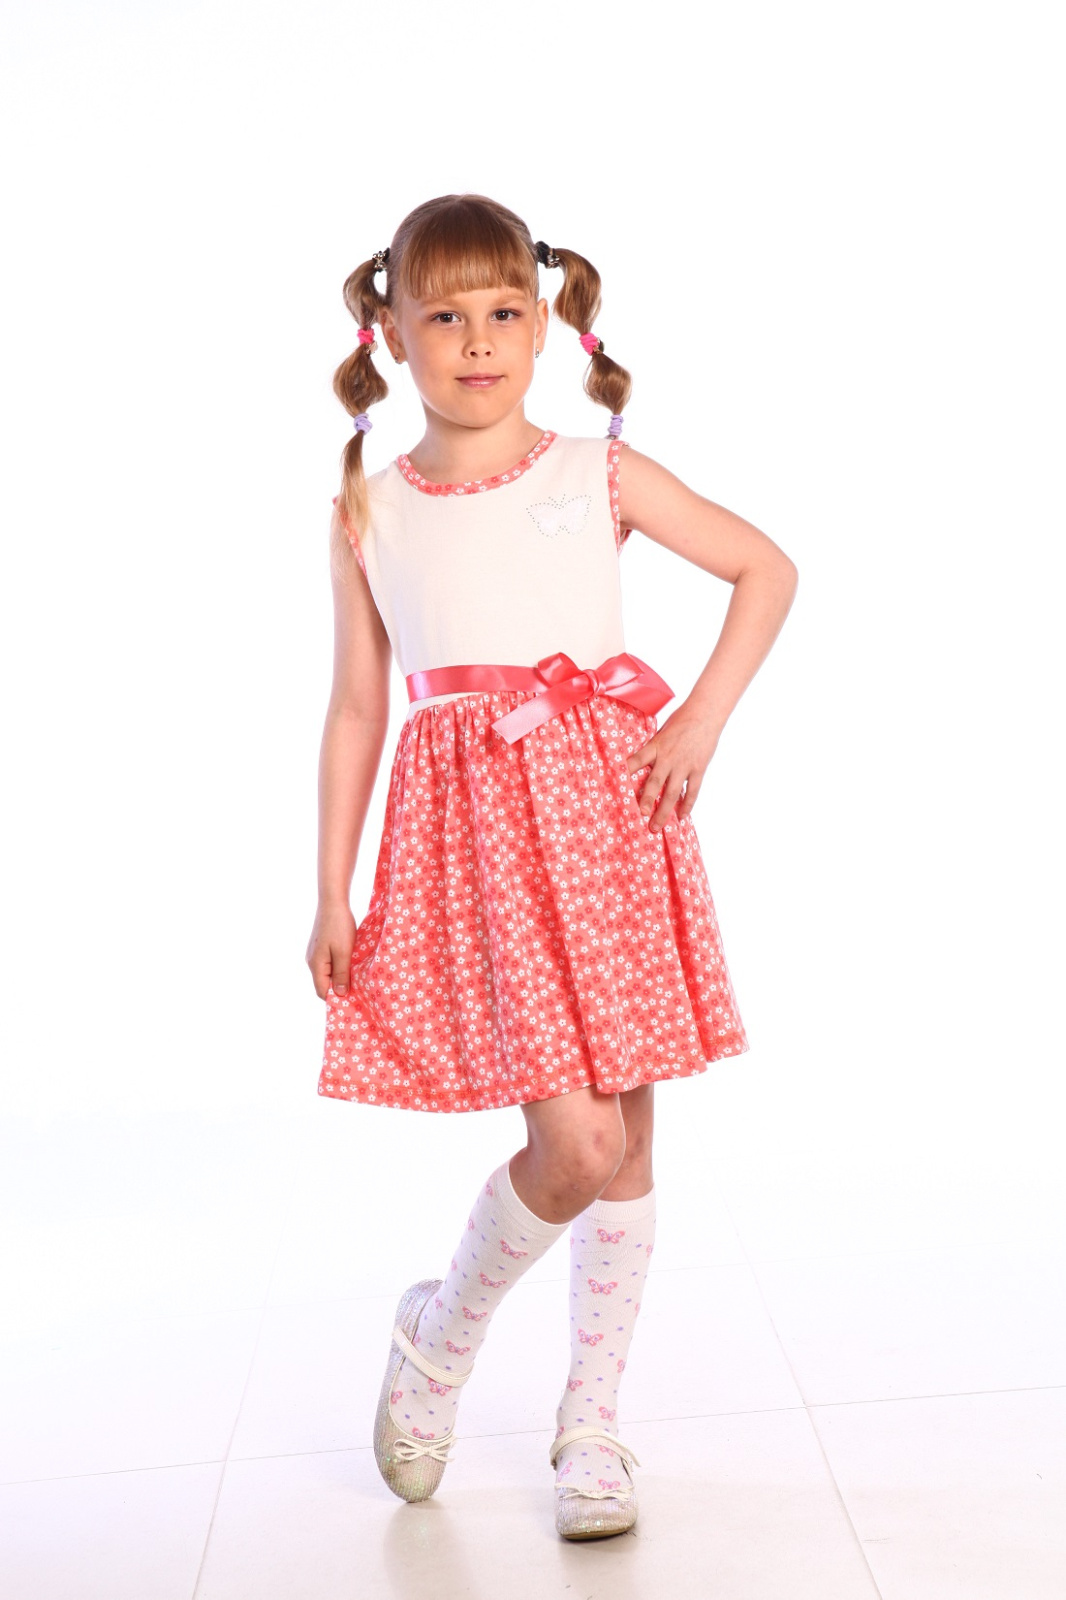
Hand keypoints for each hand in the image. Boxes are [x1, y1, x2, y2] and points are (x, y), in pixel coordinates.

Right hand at [306, 901, 357, 998]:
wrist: (333, 901)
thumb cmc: (339, 926)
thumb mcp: (343, 952)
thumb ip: (341, 974)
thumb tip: (340, 995)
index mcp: (316, 965)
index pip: (322, 991)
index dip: (337, 998)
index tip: (354, 1000)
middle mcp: (312, 961)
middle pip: (324, 983)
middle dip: (339, 988)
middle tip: (358, 990)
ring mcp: (315, 953)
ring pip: (328, 973)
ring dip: (341, 976)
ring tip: (357, 977)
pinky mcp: (320, 946)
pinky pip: (329, 963)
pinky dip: (339, 966)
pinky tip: (351, 963)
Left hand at [624, 706, 721, 830]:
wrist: (705, 713)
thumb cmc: (681, 719)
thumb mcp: (661, 731)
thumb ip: (652, 748)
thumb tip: (639, 763)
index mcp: (655, 746)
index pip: (635, 761)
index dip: (624, 774)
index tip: (613, 787)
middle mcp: (668, 758)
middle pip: (654, 784)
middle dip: (645, 801)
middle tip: (638, 816)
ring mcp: (684, 765)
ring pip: (672, 793)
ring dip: (664, 812)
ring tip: (656, 826)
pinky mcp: (698, 769)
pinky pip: (692, 791)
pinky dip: (687, 805)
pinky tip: (682, 817)